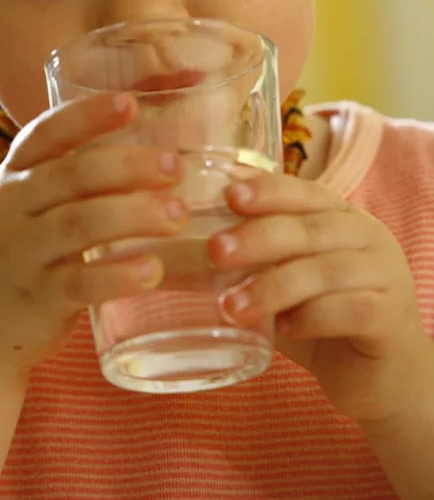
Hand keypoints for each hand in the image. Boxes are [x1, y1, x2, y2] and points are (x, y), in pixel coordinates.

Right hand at [0, 93, 187, 371]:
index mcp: (12, 176)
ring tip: (178, 214)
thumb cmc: (16, 254)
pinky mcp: (36, 299)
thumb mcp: (26, 206)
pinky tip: (153, 270)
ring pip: (79, 224)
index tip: (131, 102)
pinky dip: (119, 275)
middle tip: (175, 166)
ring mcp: (20, 254)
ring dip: (133, 215)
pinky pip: (80, 283)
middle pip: (71, 175)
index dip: (87, 115)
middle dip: (128, 166)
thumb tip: (149, 150)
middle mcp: (10, 207)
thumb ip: (69, 179)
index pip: (46, 133)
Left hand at [208, 173, 432, 426]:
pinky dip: (312, 317)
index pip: (303, 192)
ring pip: (326, 270)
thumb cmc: (322, 320)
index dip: (267, 191)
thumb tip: (178, 253)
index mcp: (339, 216)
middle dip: (258, 237)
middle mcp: (367, 236)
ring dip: (274, 287)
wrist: (381, 377)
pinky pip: (351, 310)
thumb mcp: (284, 281)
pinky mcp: (391, 319)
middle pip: (310, 229)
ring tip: (232, 307)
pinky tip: (284, 330)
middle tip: (215, 252)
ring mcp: (385, 275)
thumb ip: (251, 263)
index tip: (228, 196)